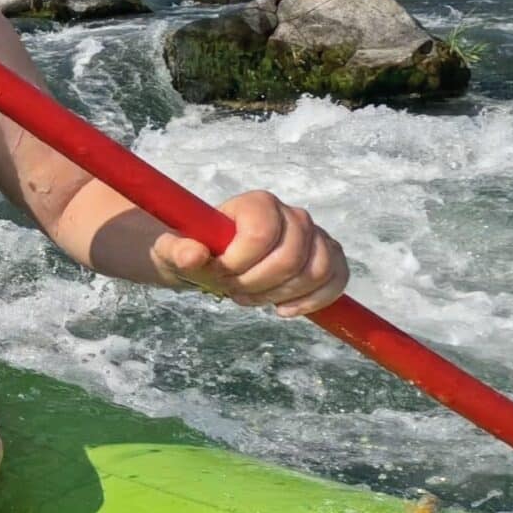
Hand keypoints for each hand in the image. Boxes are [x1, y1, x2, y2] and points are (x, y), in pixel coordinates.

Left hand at [152, 191, 349, 317]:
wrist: (215, 259)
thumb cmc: (197, 251)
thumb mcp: (175, 252)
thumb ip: (178, 251)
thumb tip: (191, 255)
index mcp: (257, 203)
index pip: (261, 235)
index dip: (239, 264)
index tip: (219, 274)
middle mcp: (291, 214)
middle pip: (290, 258)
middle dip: (259, 284)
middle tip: (234, 291)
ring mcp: (314, 235)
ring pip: (317, 271)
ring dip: (282, 295)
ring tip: (254, 298)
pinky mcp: (328, 255)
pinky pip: (337, 278)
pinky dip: (314, 300)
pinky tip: (283, 309)